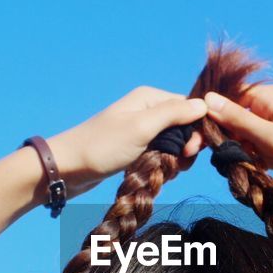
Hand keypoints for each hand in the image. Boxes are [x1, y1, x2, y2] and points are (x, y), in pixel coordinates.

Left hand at [47, 87, 207, 197]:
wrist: (68, 168)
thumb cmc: (102, 146)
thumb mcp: (142, 127)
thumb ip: (174, 114)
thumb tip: (204, 104)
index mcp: (150, 98)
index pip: (190, 108)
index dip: (197, 129)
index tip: (191, 151)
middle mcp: (148, 110)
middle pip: (185, 127)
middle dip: (186, 148)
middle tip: (175, 164)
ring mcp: (141, 130)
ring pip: (174, 144)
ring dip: (174, 160)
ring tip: (160, 170)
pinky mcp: (136, 148)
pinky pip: (161, 155)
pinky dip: (161, 165)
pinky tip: (154, 174)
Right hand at [202, 85, 272, 232]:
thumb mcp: (272, 140)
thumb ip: (239, 120)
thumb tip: (208, 98)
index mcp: (270, 97)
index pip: (228, 96)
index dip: (211, 114)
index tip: (197, 136)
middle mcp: (270, 108)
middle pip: (230, 116)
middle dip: (221, 136)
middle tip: (211, 156)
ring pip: (238, 135)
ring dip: (234, 150)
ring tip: (245, 165)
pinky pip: (249, 149)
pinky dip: (247, 159)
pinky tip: (254, 170)